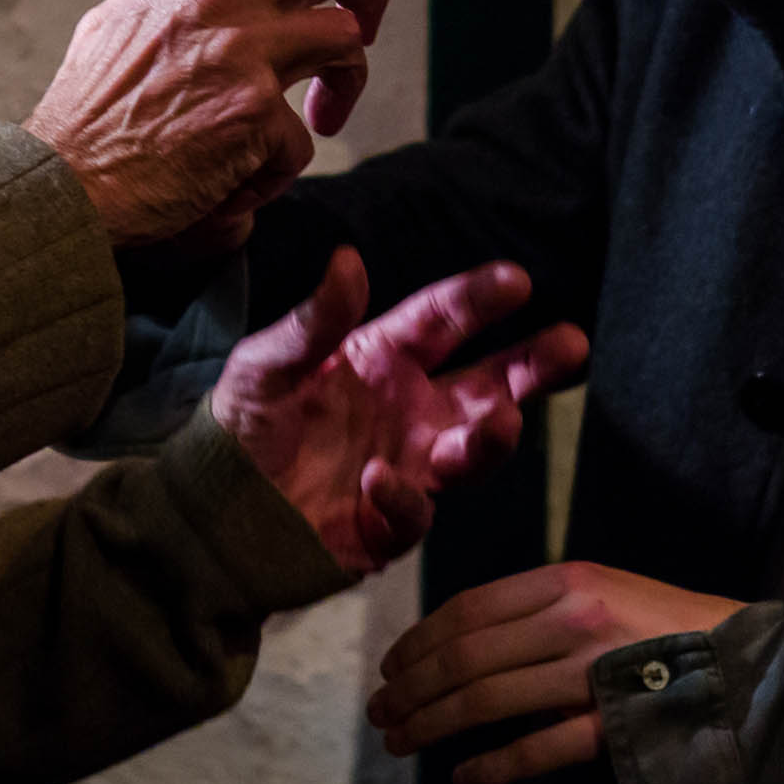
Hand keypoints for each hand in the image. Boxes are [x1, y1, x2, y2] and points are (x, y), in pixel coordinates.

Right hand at [27, 0, 406, 246]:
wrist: (62, 185)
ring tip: (321, 112)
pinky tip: (243, 178)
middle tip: (365, 27)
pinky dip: (281, 163)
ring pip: (344, 38)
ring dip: (345, 81)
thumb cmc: (88, 115)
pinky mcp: (256, 110)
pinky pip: (304, 133)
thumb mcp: (121, 23)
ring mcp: (242, 50)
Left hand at [212, 248, 588, 574]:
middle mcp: (410, 410)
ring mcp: (407, 467)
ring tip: (502, 420)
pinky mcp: (387, 526)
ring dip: (492, 436)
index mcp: (384, 358)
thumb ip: (313, 321)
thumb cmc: (242, 424)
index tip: (518, 279)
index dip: (479, 299)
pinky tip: (377, 478)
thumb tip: (349, 258)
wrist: (212, 508)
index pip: (442, 320)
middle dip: (532, 366)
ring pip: (471, 451)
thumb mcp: (266, 363)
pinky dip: (403, 496)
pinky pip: (413, 513)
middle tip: (571, 346)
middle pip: (488, 384)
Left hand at [368, 562, 742, 783]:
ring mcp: (593, 674)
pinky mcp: (614, 726)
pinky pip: (536, 749)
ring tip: (401, 742)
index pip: (468, 609)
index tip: (389, 666)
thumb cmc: (670, 625)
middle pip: (465, 656)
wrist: (751, 659)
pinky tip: (462, 777)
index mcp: (567, 579)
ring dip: (431, 724)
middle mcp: (574, 619)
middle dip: (410, 687)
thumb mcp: (603, 589)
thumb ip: (540, 606)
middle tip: (379, 712)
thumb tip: (463, 639)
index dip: (418, 640)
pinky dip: (490, 766)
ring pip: (486, 700)